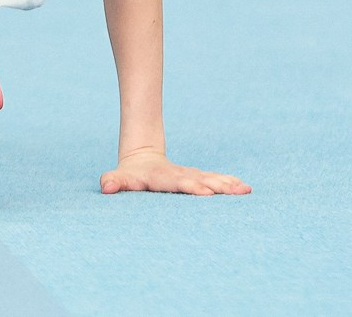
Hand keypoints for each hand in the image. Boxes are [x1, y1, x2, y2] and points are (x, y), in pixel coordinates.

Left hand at [100, 150, 249, 197]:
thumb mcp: (119, 178)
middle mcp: (180, 175)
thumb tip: (106, 186)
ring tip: (245, 190)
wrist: (143, 159)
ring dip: (228, 185)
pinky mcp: (198, 178)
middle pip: (201, 179)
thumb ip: (114, 181)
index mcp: (163, 177)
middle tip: (235, 191)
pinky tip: (244, 188)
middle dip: (217, 185)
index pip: (178, 182)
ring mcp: (191, 175)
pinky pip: (215, 179)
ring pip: (211, 178)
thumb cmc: (130, 175)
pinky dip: (229, 183)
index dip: (191, 186)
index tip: (205, 191)